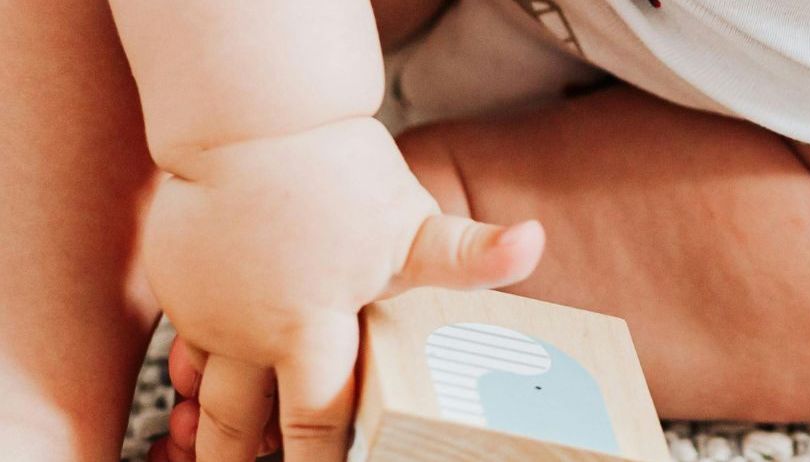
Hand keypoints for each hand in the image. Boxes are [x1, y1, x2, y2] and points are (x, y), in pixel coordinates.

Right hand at [143, 117, 543, 460]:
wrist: (256, 116)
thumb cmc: (341, 172)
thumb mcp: (414, 222)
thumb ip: (470, 253)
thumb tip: (535, 242)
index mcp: (311, 327)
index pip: (316, 421)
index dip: (320, 461)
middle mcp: (249, 331)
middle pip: (237, 422)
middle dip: (237, 459)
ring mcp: (203, 310)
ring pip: (201, 389)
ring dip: (206, 426)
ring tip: (206, 450)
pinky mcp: (175, 284)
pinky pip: (182, 343)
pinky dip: (192, 371)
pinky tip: (201, 387)